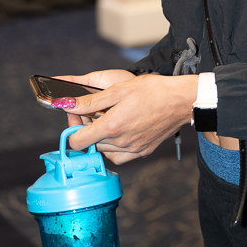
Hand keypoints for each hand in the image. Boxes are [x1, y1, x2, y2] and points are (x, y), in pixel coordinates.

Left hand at [53, 71, 197, 164]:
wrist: (181, 100)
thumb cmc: (152, 91)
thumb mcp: (118, 89)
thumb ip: (90, 101)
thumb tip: (66, 104)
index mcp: (112, 126)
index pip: (77, 142)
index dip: (73, 129)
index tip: (77, 118)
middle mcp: (121, 142)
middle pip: (91, 145)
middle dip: (89, 129)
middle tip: (98, 112)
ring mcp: (132, 150)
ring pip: (104, 151)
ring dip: (102, 138)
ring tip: (113, 119)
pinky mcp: (142, 152)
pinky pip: (119, 156)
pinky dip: (115, 147)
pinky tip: (122, 131)